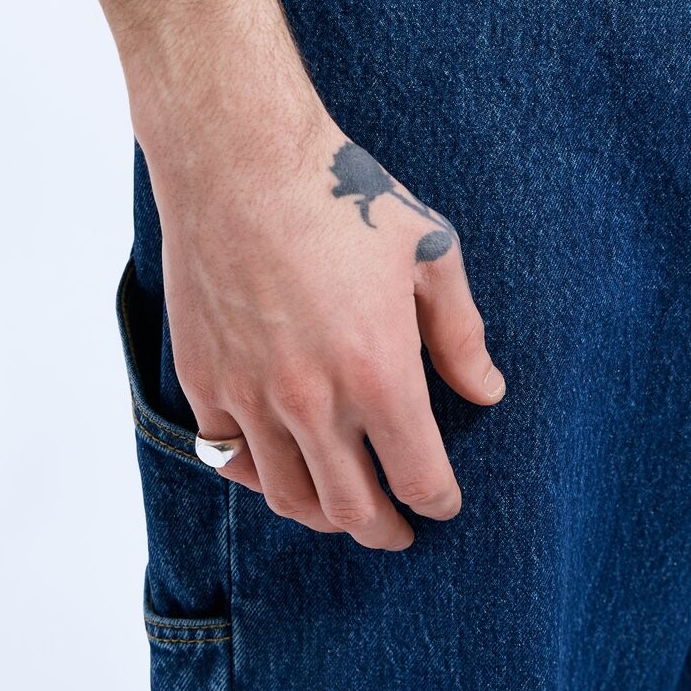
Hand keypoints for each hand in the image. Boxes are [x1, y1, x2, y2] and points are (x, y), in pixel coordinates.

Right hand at [144, 97, 505, 551]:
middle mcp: (312, 400)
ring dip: (323, 516)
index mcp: (380, 374)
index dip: (438, 502)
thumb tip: (487, 392)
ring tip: (343, 510)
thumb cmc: (342, 197)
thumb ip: (461, 335)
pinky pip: (229, 456)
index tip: (443, 503)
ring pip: (288, 497)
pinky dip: (259, 476)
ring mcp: (250, 395)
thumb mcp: (429, 254)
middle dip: (384, 531)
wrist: (240, 158)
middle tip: (398, 531)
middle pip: (353, 510)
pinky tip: (281, 467)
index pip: (418, 479)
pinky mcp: (203, 378)